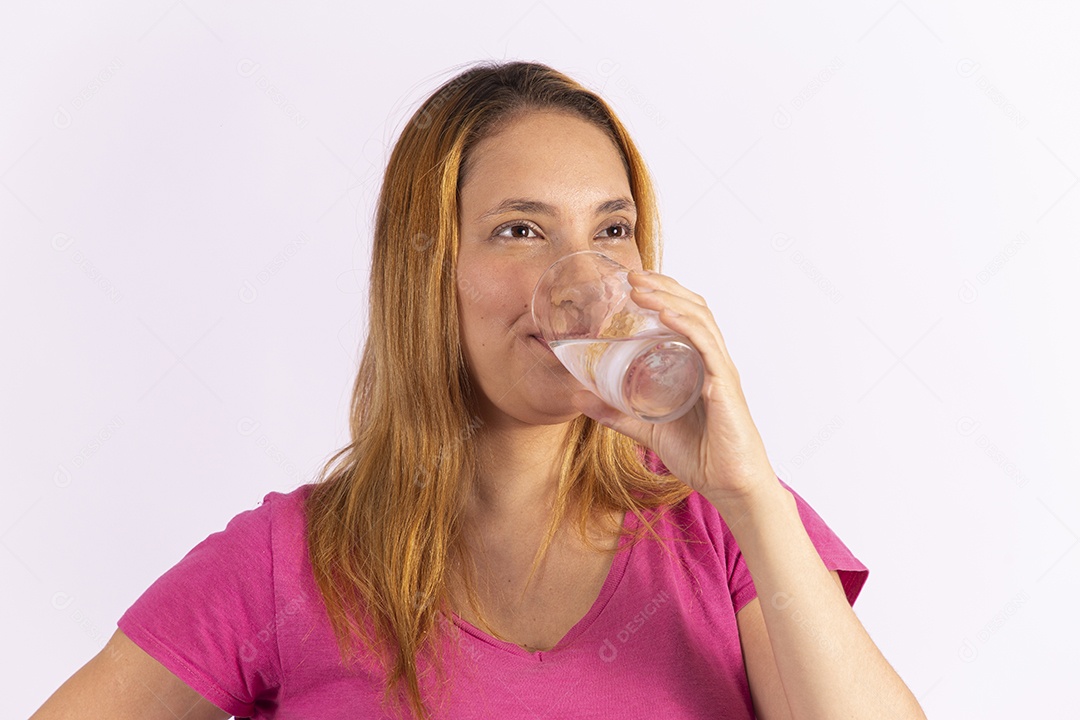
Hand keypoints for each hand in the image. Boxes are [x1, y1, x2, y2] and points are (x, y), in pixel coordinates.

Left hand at [570, 269, 777, 505]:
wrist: (730, 486)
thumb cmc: (700, 456)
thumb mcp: (647, 430)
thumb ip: (617, 415)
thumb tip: (579, 398)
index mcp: (699, 365)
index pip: (685, 315)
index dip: (662, 293)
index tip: (632, 282)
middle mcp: (712, 361)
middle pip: (693, 308)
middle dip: (663, 286)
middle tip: (631, 275)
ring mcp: (720, 371)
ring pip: (700, 319)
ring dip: (669, 298)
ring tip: (641, 288)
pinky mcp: (724, 386)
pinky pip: (707, 347)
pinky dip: (686, 325)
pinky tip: (666, 314)